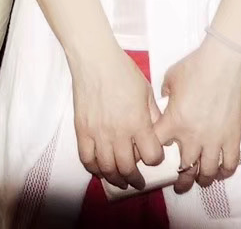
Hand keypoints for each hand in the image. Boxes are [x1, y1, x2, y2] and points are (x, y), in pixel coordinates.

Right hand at [70, 46, 164, 190]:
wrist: (95, 59)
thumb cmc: (123, 71)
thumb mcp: (146, 91)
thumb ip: (153, 115)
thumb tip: (159, 132)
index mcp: (138, 122)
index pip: (151, 157)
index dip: (155, 159)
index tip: (154, 157)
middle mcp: (118, 131)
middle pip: (127, 168)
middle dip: (135, 179)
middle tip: (138, 181)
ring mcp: (98, 132)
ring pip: (107, 168)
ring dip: (115, 178)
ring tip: (121, 180)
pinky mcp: (82, 130)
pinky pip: (86, 159)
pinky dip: (93, 169)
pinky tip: (100, 169)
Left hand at [154, 37, 240, 192]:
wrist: (223, 63)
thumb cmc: (194, 67)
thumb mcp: (170, 79)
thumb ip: (164, 94)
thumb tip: (164, 100)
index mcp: (173, 122)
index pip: (157, 148)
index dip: (154, 154)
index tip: (155, 157)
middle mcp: (192, 136)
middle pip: (184, 169)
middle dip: (180, 180)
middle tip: (178, 185)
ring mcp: (214, 139)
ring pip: (207, 173)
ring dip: (202, 180)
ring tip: (200, 181)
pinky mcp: (232, 138)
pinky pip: (229, 165)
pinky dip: (225, 172)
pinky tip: (221, 172)